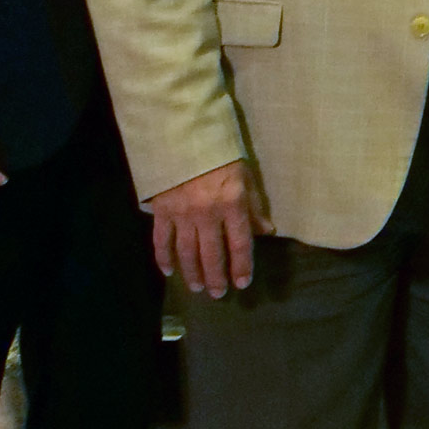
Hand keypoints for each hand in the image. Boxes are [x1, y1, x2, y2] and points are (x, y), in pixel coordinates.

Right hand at [148, 160, 268, 296]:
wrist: (182, 134)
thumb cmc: (220, 153)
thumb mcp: (245, 175)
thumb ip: (254, 206)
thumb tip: (266, 232)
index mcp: (232, 204)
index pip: (239, 244)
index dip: (242, 266)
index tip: (242, 283)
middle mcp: (207, 214)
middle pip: (211, 254)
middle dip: (216, 277)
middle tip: (218, 294)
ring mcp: (182, 214)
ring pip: (187, 253)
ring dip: (192, 273)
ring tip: (198, 287)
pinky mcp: (162, 211)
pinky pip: (162, 241)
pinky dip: (164, 258)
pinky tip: (169, 271)